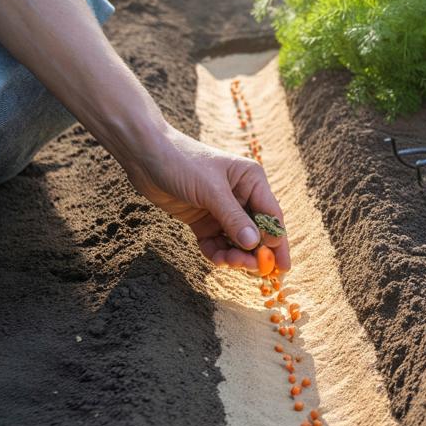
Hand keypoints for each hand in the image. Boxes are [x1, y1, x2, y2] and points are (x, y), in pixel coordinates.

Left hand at [123, 127, 291, 273]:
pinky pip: (216, 242)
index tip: (281, 266)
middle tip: (252, 270)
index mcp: (251, 181)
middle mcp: (241, 195)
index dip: (278, 241)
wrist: (144, 156)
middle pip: (257, 232)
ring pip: (237, 241)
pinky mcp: (204, 220)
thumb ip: (233, 218)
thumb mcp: (211, 190)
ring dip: (235, 255)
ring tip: (228, 262)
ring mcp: (222, 209)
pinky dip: (217, 253)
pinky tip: (216, 258)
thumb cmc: (182, 161)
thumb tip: (254, 244)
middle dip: (255, 252)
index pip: (271, 216)